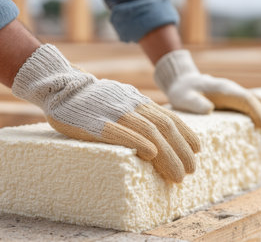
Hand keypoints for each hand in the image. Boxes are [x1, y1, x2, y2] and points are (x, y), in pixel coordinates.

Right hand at [12, 44, 200, 182]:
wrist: (63, 86)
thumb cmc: (92, 99)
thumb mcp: (121, 98)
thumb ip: (138, 112)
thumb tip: (156, 133)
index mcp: (138, 101)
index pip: (170, 118)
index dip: (186, 134)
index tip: (197, 150)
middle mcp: (132, 106)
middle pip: (165, 128)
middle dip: (181, 150)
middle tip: (190, 171)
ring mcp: (115, 113)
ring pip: (149, 132)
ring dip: (167, 154)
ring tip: (178, 174)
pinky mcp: (96, 123)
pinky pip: (120, 132)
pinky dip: (138, 142)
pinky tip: (151, 154)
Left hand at [154, 50, 260, 139]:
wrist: (184, 81)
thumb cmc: (183, 91)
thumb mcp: (183, 97)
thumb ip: (194, 102)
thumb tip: (209, 109)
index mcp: (225, 89)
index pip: (246, 99)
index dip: (256, 111)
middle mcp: (236, 90)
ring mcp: (239, 94)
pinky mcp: (239, 100)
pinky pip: (259, 105)